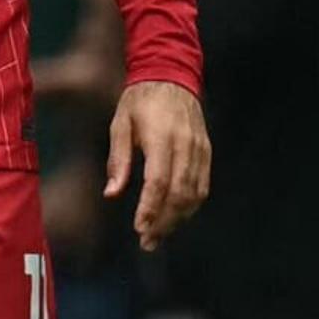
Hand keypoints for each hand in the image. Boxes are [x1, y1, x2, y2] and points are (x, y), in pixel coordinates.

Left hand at [107, 78, 210, 250]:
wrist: (171, 77)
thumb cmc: (138, 102)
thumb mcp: (119, 125)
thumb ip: (119, 160)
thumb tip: (111, 194)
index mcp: (162, 138)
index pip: (159, 180)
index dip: (151, 207)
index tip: (140, 228)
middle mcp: (186, 146)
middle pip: (180, 193)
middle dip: (164, 221)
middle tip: (147, 242)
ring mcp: (200, 149)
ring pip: (195, 193)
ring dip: (178, 218)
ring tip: (158, 235)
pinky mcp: (207, 152)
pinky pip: (202, 185)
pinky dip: (190, 205)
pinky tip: (175, 217)